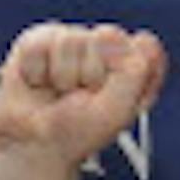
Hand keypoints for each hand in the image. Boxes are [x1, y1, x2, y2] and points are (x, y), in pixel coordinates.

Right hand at [0, 22, 167, 172]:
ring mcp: (75, 41)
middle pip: (108, 37)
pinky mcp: (41, 39)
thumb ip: (132, 72)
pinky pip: (40, 45)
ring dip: (62, 76)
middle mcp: (107, 48)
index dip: (126, 72)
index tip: (114, 98)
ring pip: (72, 40)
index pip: (145, 46)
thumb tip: (115, 33)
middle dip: (92, 75)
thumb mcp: (117, 111)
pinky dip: (37, 71)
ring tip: (59, 91)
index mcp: (134, 66)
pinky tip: (39, 82)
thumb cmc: (77, 132)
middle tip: (82, 97)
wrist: (34, 145)